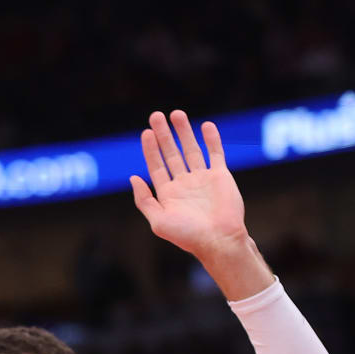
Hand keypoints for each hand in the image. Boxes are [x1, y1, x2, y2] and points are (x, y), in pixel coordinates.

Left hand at [131, 110, 248, 260]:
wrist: (218, 239)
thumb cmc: (187, 235)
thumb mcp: (157, 220)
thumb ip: (144, 200)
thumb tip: (133, 177)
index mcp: (167, 193)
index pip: (156, 165)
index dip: (150, 148)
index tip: (146, 132)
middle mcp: (184, 183)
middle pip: (171, 153)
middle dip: (163, 134)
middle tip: (156, 116)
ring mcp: (202, 178)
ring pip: (191, 149)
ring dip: (184, 132)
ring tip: (176, 114)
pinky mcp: (220, 176)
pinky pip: (215, 153)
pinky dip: (211, 139)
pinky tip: (205, 125)